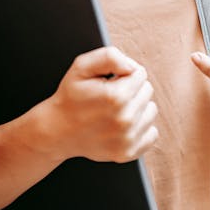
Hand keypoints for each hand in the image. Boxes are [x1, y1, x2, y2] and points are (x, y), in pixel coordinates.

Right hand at [46, 46, 157, 163]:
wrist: (57, 130)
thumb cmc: (71, 96)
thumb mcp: (82, 66)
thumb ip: (109, 57)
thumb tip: (131, 67)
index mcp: (116, 97)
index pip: (140, 73)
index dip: (124, 73)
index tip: (110, 80)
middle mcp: (125, 120)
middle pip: (147, 91)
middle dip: (131, 88)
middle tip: (110, 95)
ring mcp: (127, 139)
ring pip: (151, 111)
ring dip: (138, 107)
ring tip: (116, 109)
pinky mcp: (128, 153)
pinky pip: (152, 133)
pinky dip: (140, 127)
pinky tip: (122, 125)